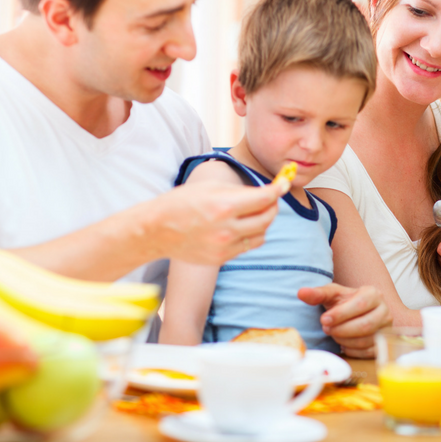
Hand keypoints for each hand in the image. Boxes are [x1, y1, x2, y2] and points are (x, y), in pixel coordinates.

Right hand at [150, 178, 288, 265]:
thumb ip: (239, 190)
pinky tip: (239, 226)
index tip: (284, 183)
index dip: (278, 189)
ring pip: (261, 234)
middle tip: (270, 198)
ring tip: (252, 212)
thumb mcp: (210, 187)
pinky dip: (250, 235)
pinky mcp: (221, 258)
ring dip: (263, 222)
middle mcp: (227, 229)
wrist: (156, 230)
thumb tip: (266, 191)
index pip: (265, 198)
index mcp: (224, 206)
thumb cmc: (181, 202)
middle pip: (267, 218)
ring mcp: (224, 246)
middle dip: (273, 205)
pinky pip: (248, 246)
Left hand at [298, 283, 390, 357]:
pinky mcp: (383, 344)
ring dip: (344, 340)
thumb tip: (301, 292)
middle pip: (365, 325)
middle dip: (342, 330)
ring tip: (333, 334)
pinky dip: (352, 350)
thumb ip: (318, 294)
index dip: (341, 314)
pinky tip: (342, 343)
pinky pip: (368, 352)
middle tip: (326, 329)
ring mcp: (386, 329)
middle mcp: (384, 311)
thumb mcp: (332, 294)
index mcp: (374, 294)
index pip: (360, 304)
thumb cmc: (345, 301)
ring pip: (366, 340)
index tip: (323, 319)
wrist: (358, 311)